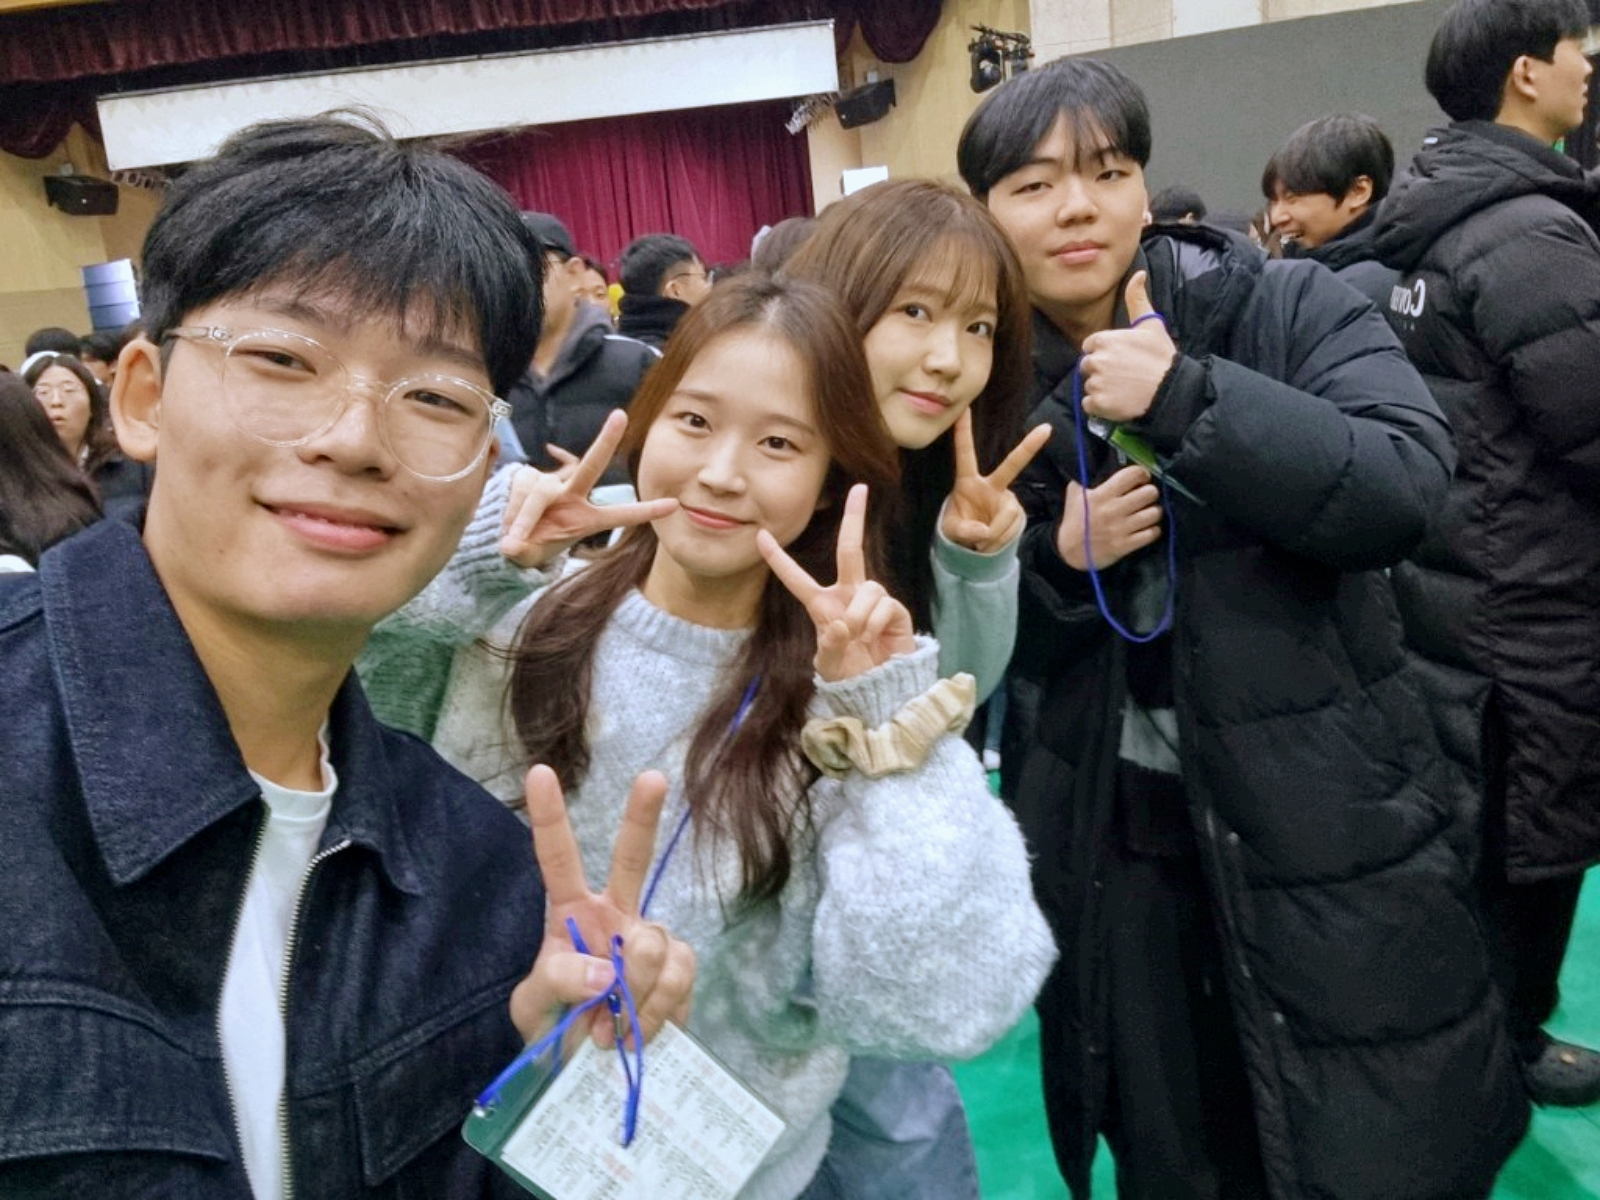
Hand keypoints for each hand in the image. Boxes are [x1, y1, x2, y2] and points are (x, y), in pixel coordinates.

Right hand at [498, 411, 676, 567]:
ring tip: (515, 537)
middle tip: (620, 416)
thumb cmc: (530, 547)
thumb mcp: (528, 554)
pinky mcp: (528, 475)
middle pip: (592, 465)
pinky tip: (509, 520)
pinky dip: (513, 507)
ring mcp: (551, 484)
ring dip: (523, 516)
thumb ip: (521, 550)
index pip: (621, 514)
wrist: (511, 536)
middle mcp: (573, 497)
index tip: (674, 505)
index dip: (646, 511)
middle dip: (606, 441)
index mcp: (587, 520)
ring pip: (539, 491)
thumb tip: (508, 547)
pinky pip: (521, 486)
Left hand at [509, 766, 696, 1049]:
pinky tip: (640, 1031)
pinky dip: (657, 1010)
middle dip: (642, 816)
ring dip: (632, 994)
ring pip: (652, 943)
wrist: (593, 1076)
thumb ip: (559, 979)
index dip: (550, 817)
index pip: (558, 858)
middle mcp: (616, 914)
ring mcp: (651, 939)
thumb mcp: (534, 1006)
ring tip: (613, 1030)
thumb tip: (608, 969)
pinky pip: (679, 976)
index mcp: (571, 912)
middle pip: (632, 858)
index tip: (540, 772)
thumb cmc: (555, 1030)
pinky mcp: (681, 968)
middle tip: (652, 778)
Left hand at [757, 484, 914, 681]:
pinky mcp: (895, 610)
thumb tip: (841, 624)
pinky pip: (884, 605)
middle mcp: (848, 595)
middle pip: (850, 550)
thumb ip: (830, 647)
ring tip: (860, 639)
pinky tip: (876, 640)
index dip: (778, 559)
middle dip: (855, 518)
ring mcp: (872, 600)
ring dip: (860, 617)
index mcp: (822, 606)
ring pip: (868, 588)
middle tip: (859, 489)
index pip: (796, 579)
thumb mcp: (830, 665)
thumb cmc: (850, 674)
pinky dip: (875, 625)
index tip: (760, 535)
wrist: (880, 688)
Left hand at [940, 409, 1050, 553]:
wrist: (972, 546)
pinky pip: (1011, 529)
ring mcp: (1007, 498)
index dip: (964, 432)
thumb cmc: (958, 529)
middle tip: (1046, 429)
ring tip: (979, 543)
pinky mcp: (1017, 513)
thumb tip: (984, 532)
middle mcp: (992, 485)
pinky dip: (999, 542)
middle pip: (1012, 465)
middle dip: (1029, 447)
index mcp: (968, 482)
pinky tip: (990, 544)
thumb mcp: (952, 531)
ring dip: (992, 536)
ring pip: (1006, 517)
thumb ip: (964, 531)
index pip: (965, 454)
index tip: (965, 409)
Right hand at [1056, 465, 1161, 570]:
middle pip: (1150, 493)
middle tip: (1145, 496)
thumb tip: (1098, 461)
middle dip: (1150, 492)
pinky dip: (1153, 530)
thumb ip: (1086, 477)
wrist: (1069, 551)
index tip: (1141, 478)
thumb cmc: (1075, 519)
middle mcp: (1114, 510)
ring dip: (1154, 511)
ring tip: (1148, 512)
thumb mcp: (1074, 493)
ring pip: (1154, 513)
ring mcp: (1121, 529)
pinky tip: (1147, 528)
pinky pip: (1151, 534)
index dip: (1142, 473)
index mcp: (1102, 495)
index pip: (1132, 475)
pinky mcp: (1125, 545)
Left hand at [1078, 272, 1176, 423]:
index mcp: (1104, 340)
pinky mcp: (1098, 403)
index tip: (1120, 359)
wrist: (1171, 389)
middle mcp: (1096, 360)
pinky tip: (1117, 402)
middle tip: (1123, 375)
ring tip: (1124, 388)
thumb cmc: (1161, 357)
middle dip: (1101, 370)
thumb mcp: (1150, 324)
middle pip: (1088, 366)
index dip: (1104, 353)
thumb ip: (1137, 299)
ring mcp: (1096, 382)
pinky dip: (1099, 406)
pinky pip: (1089, 405)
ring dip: (1101, 388)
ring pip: (1089, 385)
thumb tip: (1138, 274)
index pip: (1090, 346)